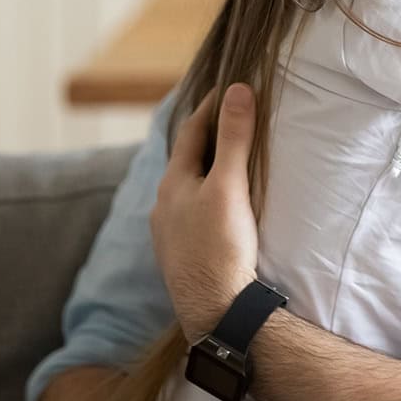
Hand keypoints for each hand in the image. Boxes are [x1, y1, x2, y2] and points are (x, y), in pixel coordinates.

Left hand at [151, 84, 259, 343]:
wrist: (214, 311)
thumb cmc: (221, 246)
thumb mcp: (230, 185)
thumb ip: (235, 137)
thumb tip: (237, 89)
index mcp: (172, 183)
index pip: (191, 131)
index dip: (211, 107)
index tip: (230, 89)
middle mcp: (163, 206)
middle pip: (187, 160)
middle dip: (209, 140)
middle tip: (233, 122)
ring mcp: (169, 234)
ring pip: (187, 191)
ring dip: (206, 173)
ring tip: (230, 165)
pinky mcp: (181, 256)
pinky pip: (192, 216)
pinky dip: (207, 201)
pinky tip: (220, 212)